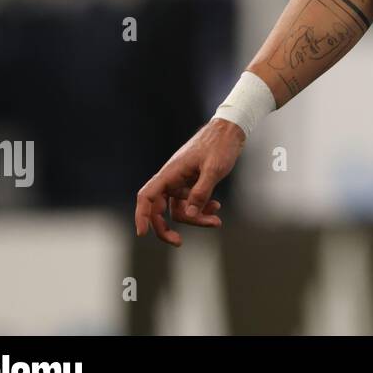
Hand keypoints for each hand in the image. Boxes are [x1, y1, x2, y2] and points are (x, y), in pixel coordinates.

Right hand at [134, 118, 245, 245]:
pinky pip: (191, 202)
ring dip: (196, 218)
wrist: (231, 130)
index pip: (146, 196)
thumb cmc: (221, 145)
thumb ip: (201, 193)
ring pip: (180, 209)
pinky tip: (216, 207)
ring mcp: (182, 181)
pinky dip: (202, 208)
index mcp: (170, 173)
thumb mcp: (214, 169)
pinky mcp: (193, 182)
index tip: (141, 233)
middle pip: (159, 209)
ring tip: (216, 220)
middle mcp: (172, 178)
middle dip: (167, 228)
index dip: (141, 215)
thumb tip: (189, 215)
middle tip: (178, 243)